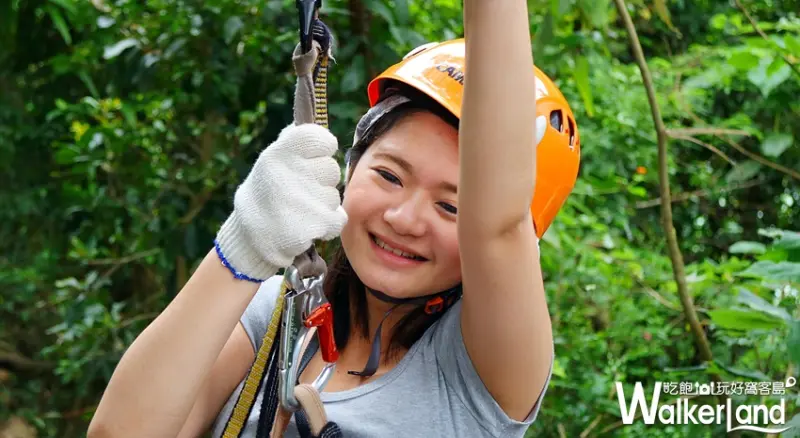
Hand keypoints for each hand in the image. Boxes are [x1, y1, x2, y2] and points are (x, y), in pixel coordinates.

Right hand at [215, 123, 347, 281]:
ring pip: (335, 196)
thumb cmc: (265, 194)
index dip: (323, 150)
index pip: (323, 139)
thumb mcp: (272, 161)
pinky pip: (338, 219)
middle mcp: (291, 171)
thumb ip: (294, 141)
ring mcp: (303, 199)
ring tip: (299, 211)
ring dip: (322, 205)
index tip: (313, 159)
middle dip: (322, 182)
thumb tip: (316, 124)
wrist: (248, 239)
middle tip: (300, 191)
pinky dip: (327, 225)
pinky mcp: (313, 224)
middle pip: (333, 169)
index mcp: (281, 151)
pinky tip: (307, 226)